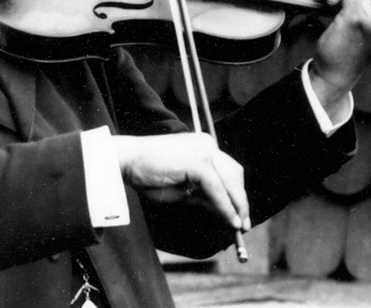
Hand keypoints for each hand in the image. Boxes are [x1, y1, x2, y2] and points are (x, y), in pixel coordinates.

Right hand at [113, 132, 250, 230]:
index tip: (240, 214)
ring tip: (238, 226)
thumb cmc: (149, 174)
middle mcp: (207, 144)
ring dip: (236, 206)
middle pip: (235, 174)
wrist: (127, 162)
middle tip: (243, 224)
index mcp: (203, 145)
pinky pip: (217, 190)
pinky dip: (225, 207)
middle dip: (241, 200)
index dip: (237, 193)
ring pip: (230, 182)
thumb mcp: (182, 188)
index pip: (228, 170)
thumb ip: (202, 195)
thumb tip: (224, 211)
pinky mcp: (199, 163)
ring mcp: (204, 151)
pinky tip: (229, 220)